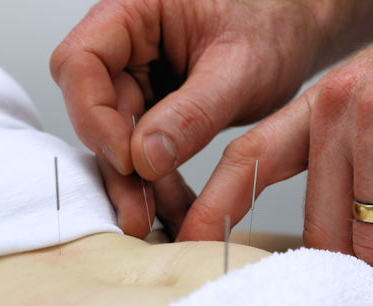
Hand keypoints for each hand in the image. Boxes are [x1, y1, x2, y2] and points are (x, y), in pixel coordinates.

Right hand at [51, 0, 330, 236]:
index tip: (127, 158)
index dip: (92, 114)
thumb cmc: (272, 28)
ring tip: (164, 218)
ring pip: (118, 139)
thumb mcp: (241, 69)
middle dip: (119, 167)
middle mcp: (126, 46)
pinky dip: (159, 182)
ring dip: (139, 184)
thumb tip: (145, 159)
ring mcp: (137, 80)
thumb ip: (192, 113)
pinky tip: (174, 206)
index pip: (80, 61)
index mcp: (134, 11)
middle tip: (138, 212)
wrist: (292, 38)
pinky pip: (144, 150)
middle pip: (96, 111)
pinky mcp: (152, 108)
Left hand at [182, 36, 372, 268]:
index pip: (247, 159)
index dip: (214, 206)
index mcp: (314, 109)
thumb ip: (328, 171)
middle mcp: (336, 103)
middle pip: (314, 219)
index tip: (187, 240)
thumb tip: (317, 238)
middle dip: (336, 254)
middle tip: (361, 258)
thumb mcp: (360, 122)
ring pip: (363, 229)